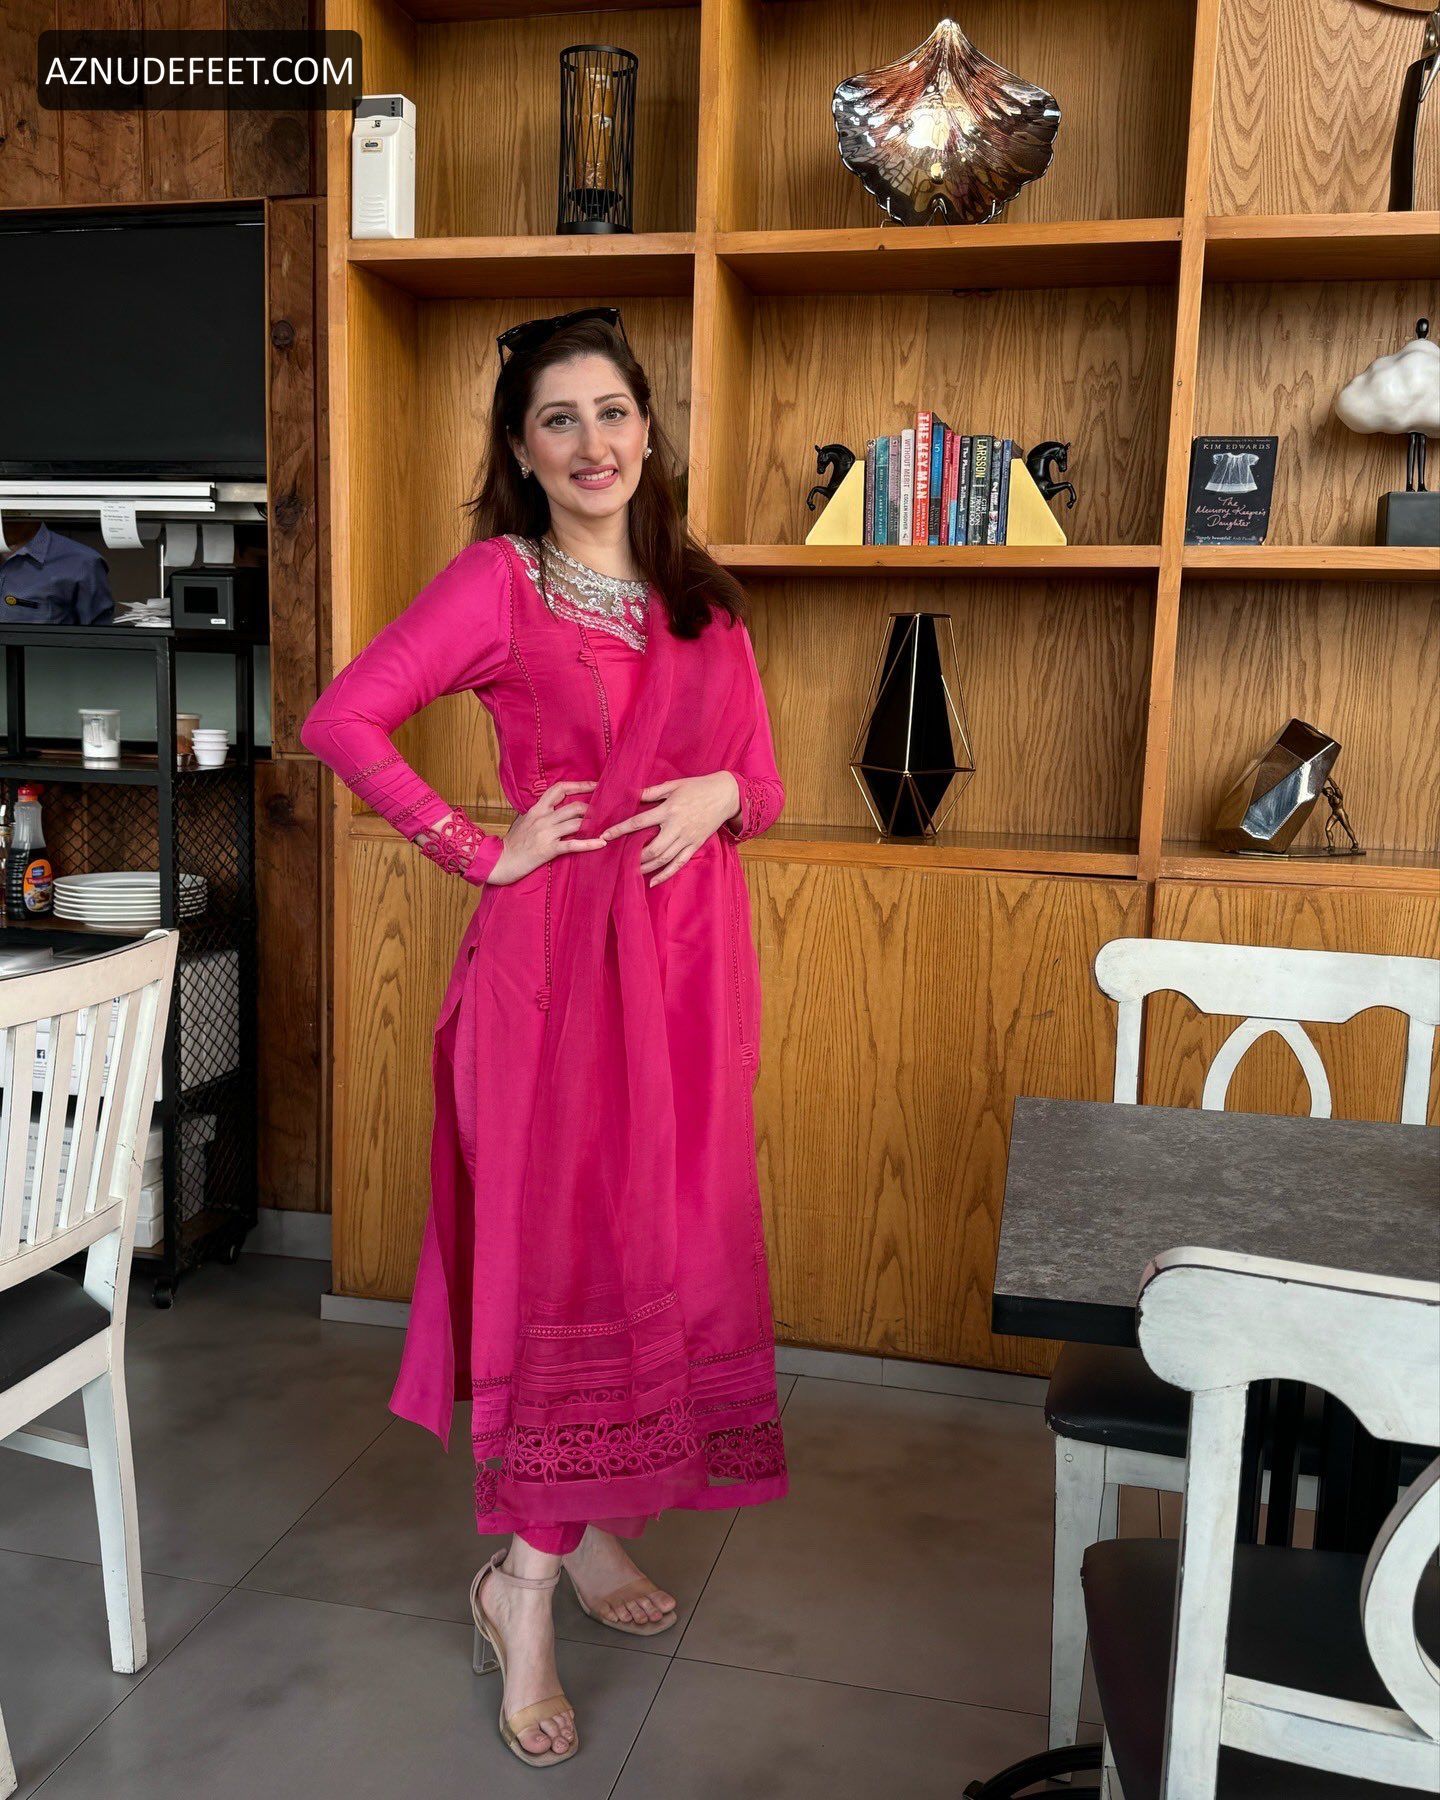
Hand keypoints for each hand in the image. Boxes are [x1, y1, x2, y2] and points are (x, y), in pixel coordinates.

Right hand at [486, 779, 606, 884]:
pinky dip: (590, 844)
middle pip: (574, 807)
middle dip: (592, 810)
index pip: (559, 789)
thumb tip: (553, 807)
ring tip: (605, 828)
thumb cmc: (513, 843)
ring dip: (593, 825)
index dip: (579, 785)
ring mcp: (546, 833)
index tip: (594, 785)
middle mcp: (543, 818)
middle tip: (602, 815)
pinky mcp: (549, 849)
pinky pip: (573, 845)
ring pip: (577, 823)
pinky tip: (601, 843)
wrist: (500, 861)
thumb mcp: (523, 821)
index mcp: (537, 809)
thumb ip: (538, 813)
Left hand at [601, 772, 741, 886]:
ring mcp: (687, 838)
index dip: (620, 830)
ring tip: (631, 871)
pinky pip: (679, 863)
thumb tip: (631, 794)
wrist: (725, 795)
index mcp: (669, 810)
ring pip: (664, 859)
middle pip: (652, 848)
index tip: (605, 836)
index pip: (639, 822)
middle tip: (618, 859)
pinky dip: (666, 874)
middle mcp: (677, 827)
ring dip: (646, 867)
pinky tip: (653, 881)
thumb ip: (652, 792)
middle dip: (634, 856)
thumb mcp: (674, 785)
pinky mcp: (695, 845)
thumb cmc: (697, 787)